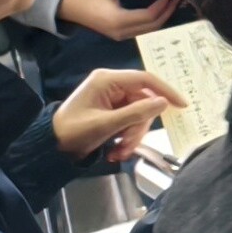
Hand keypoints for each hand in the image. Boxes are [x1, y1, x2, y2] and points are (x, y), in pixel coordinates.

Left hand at [52, 65, 181, 163]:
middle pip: (143, 102)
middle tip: (128, 146)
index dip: (165, 91)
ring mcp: (111, 98)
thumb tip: (163, 103)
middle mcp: (111, 85)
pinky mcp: (111, 111)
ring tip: (119, 152)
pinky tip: (115, 151)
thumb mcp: (106, 124)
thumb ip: (136, 113)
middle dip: (138, 127)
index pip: (144, 80)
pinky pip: (130, 122)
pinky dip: (126, 137)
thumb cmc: (73, 132)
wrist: (50, 147)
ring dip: (132, 136)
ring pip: (138, 115)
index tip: (181, 105)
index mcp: (106, 80)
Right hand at [57, 0, 178, 37]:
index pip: (149, 16)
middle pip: (152, 26)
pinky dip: (153, 20)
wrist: (67, 6)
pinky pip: (142, 30)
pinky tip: (159, 9)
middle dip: (167, 12)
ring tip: (172, 2)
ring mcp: (120, 36)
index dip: (163, 5)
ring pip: (149, 30)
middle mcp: (121, 32)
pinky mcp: (119, 34)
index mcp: (118, 20)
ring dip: (162, 17)